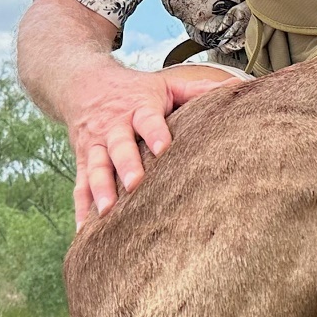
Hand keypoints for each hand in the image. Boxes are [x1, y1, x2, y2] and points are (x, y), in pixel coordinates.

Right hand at [68, 62, 246, 225]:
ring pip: (95, 169)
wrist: (85, 83)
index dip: (155, 133)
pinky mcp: (82, 162)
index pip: (148, 120)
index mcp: (138, 108)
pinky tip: (85, 232)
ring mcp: (95, 146)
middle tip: (135, 185)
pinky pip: (80, 187)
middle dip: (126, 166)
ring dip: (100, 190)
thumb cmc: (135, 90)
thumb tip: (237, 86)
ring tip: (107, 212)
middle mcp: (113, 127)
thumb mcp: (165, 84)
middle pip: (118, 147)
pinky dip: (81, 210)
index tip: (164, 149)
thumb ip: (196, 90)